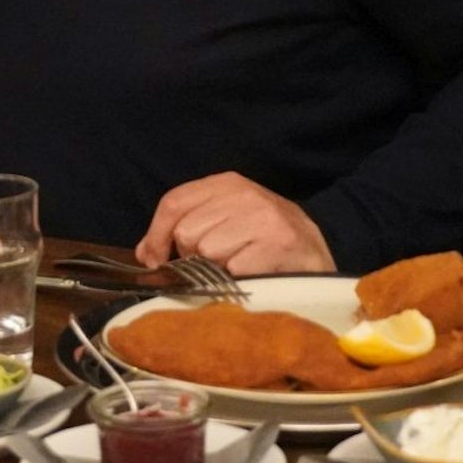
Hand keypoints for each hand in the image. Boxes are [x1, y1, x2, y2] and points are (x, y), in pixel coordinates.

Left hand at [135, 172, 334, 275]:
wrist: (316, 252)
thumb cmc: (263, 239)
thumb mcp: (224, 221)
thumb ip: (184, 228)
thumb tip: (146, 255)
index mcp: (227, 184)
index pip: (174, 202)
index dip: (157, 236)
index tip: (154, 261)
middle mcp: (245, 195)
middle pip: (187, 232)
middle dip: (194, 256)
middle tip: (217, 262)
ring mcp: (263, 218)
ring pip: (208, 253)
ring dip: (218, 269)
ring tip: (240, 265)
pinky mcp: (278, 245)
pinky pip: (233, 270)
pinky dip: (239, 279)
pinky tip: (255, 273)